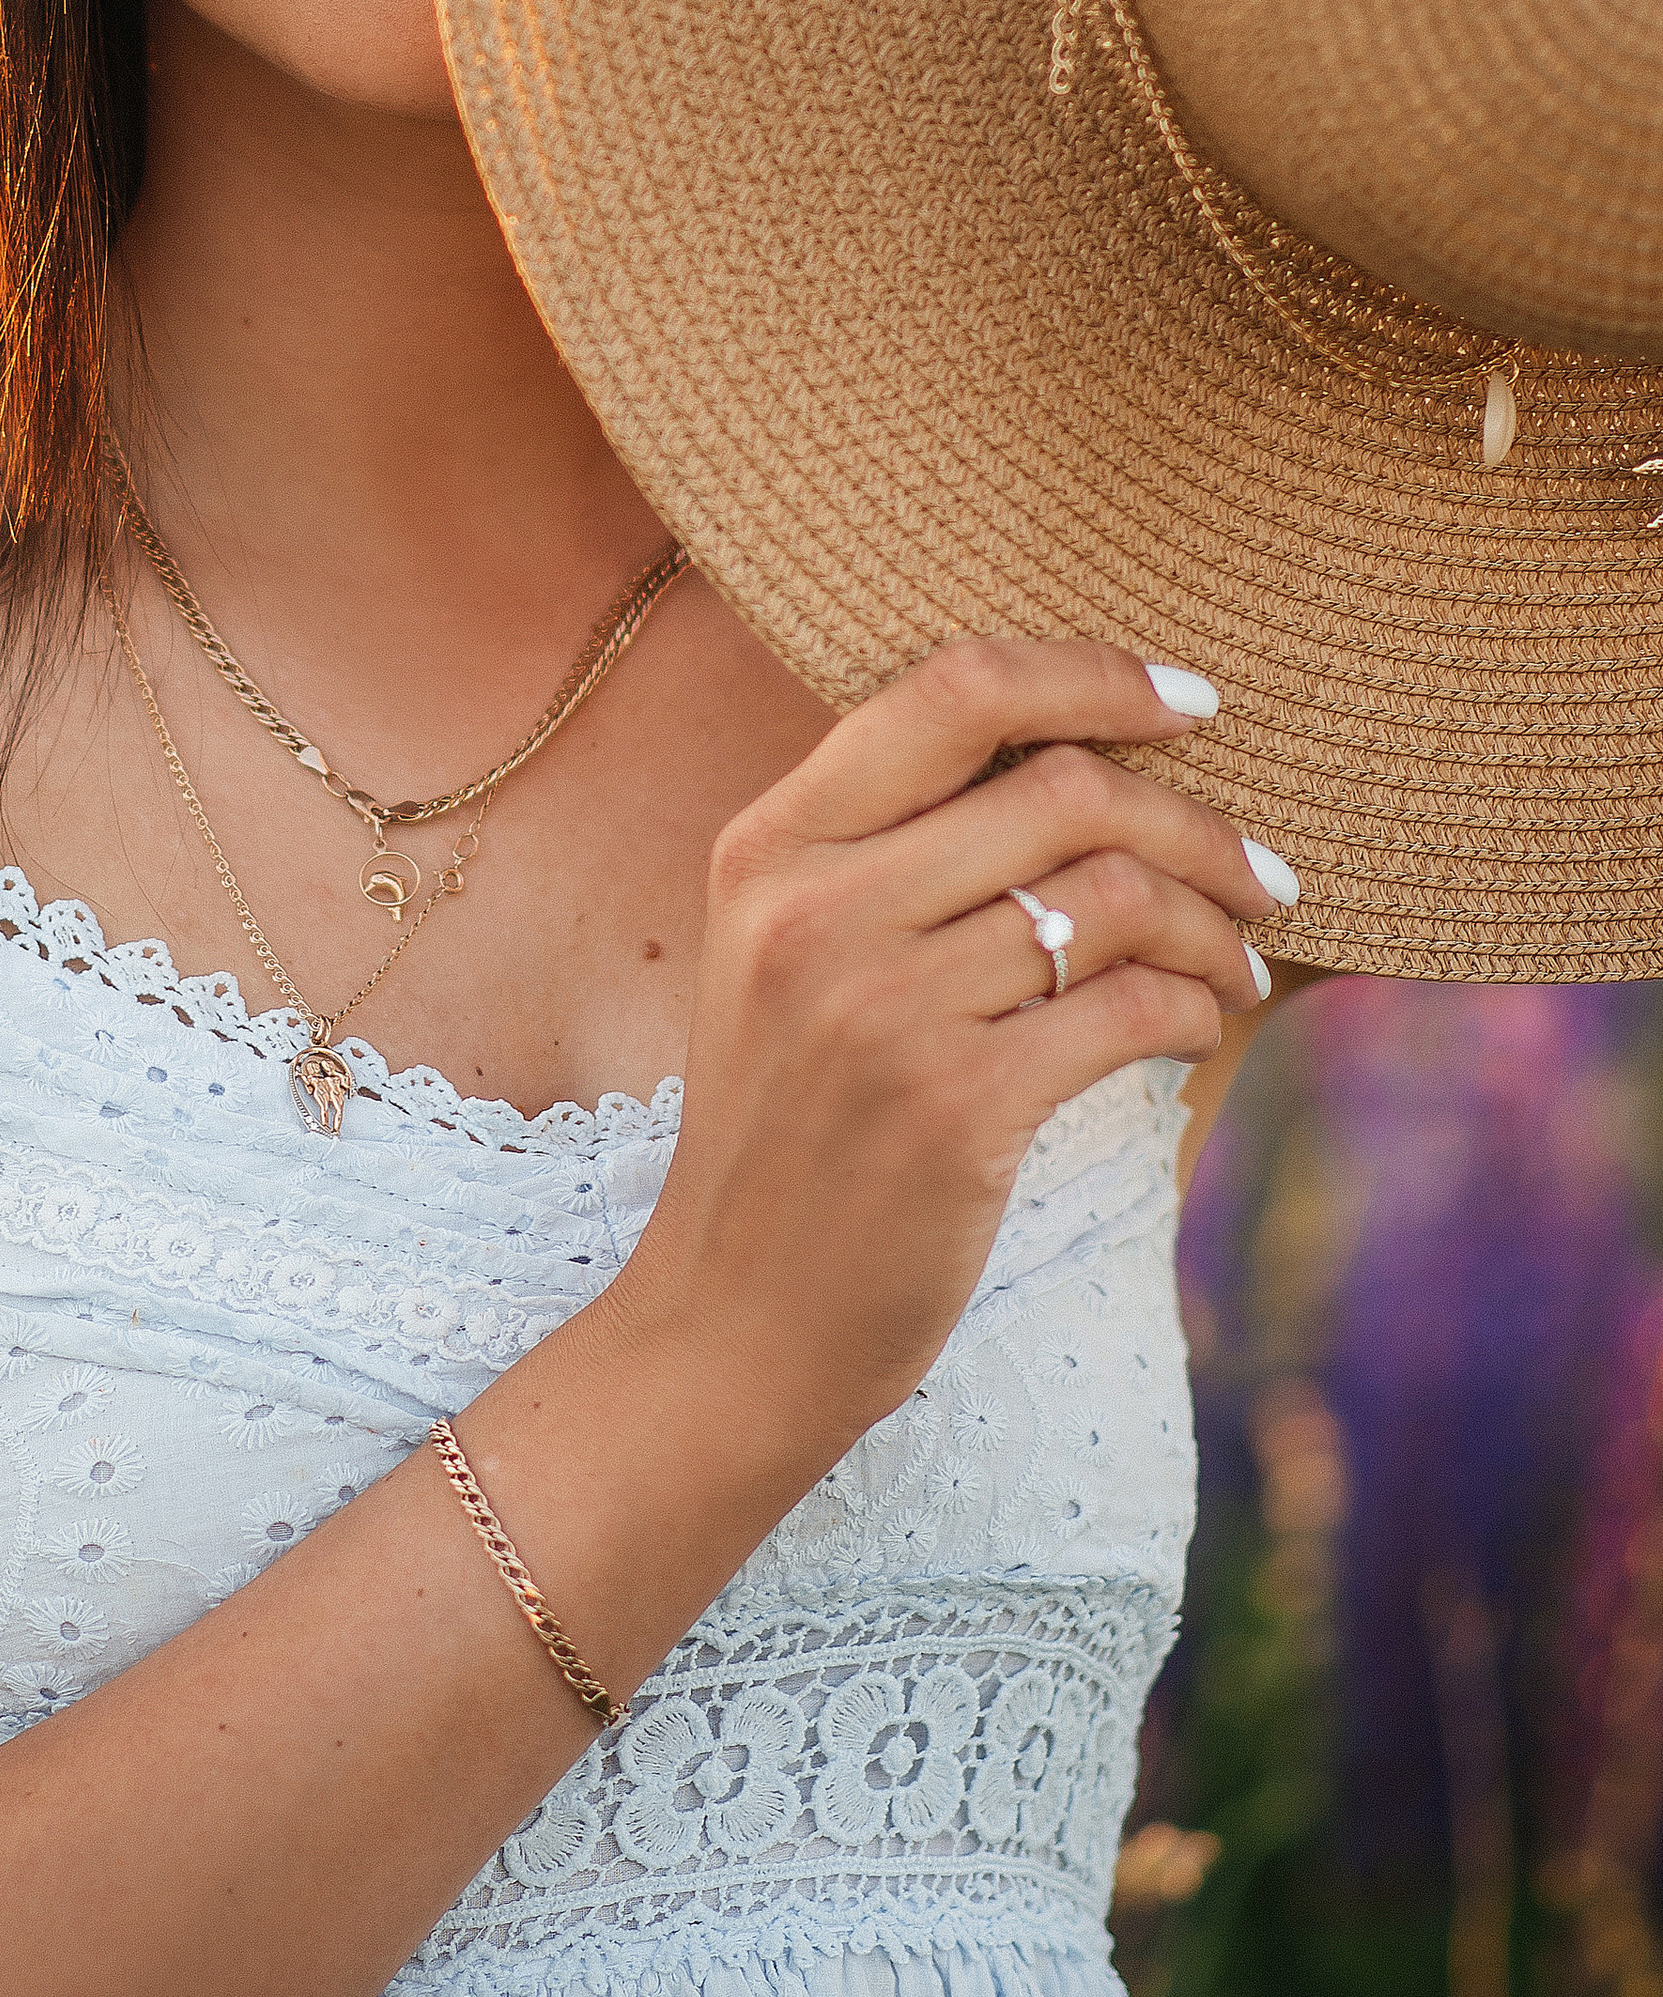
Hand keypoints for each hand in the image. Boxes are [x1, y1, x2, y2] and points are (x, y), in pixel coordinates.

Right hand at [615, 635, 1283, 1498]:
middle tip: (1261, 875)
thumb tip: (1083, 754)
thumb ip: (890, 851)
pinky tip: (1191, 1030)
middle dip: (1195, 824)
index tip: (1189, 703)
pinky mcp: (955, 1106)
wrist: (734, 1319)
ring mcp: (881, 1006)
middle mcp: (815, 909)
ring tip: (1236, 967)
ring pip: (1113, 898)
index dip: (1093, 676)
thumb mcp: (786, 960)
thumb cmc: (792, 1132)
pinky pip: (1128, 1005)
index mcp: (770, 847)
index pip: (952, 689)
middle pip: (1064, 788)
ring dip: (1212, 927)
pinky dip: (1191, 1009)